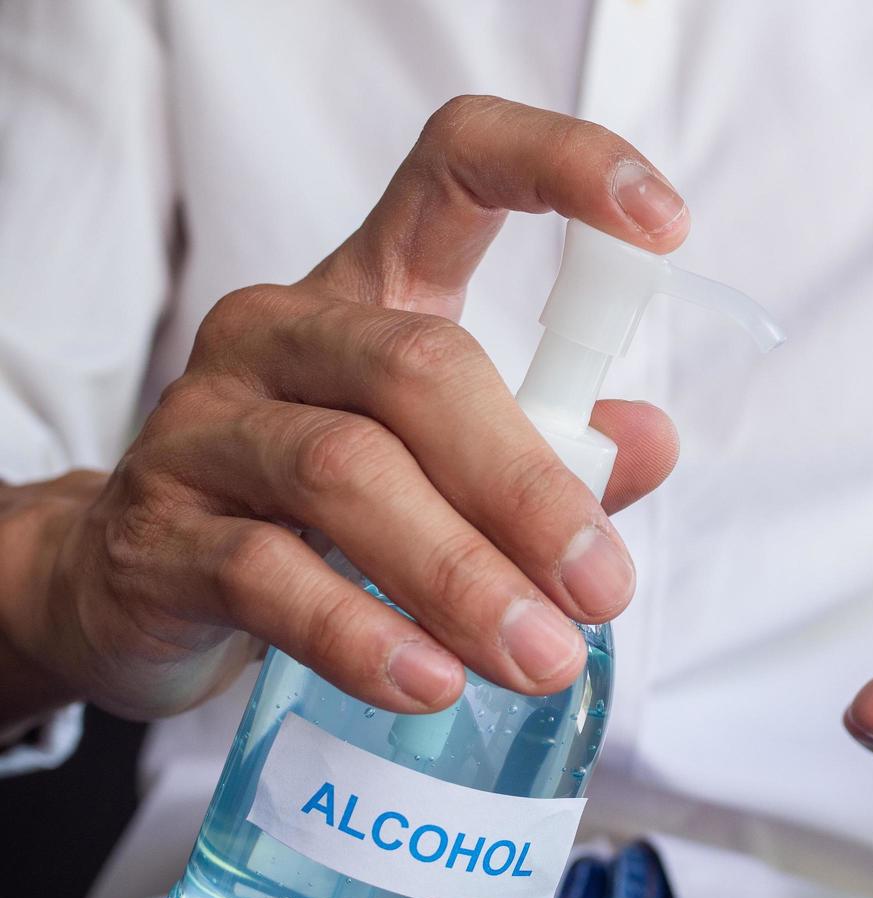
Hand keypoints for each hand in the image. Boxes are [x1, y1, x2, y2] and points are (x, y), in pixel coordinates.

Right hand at [0, 96, 689, 723]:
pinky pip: (265, 576)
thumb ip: (548, 450)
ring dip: (461, 574)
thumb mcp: (440, 462)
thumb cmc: (314, 507)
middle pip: (420, 367)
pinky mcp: (156, 531)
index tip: (665, 223)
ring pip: (347, 472)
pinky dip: (360, 633)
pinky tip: (428, 682)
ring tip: (539, 657)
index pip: (457, 167)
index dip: (563, 165)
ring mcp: (204, 424)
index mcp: (369, 287)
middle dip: (527, 485)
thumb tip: (651, 440)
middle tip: (602, 589)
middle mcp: (281, 330)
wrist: (131, 580)